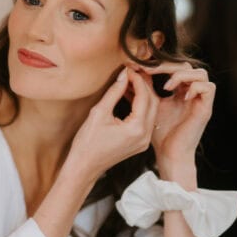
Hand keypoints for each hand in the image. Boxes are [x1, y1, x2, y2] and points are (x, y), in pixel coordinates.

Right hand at [67, 67, 157, 182]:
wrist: (84, 168)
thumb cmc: (87, 144)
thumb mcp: (98, 113)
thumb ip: (114, 92)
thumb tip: (123, 75)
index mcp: (137, 128)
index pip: (144, 96)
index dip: (137, 80)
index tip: (128, 69)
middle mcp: (145, 136)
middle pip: (153, 102)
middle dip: (144, 85)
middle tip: (132, 72)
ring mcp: (144, 141)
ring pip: (151, 111)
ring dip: (143, 95)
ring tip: (129, 82)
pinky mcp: (139, 143)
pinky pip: (146, 120)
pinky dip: (140, 106)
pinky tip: (129, 96)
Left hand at [136, 63, 214, 178]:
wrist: (169, 154)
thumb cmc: (160, 133)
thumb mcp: (150, 105)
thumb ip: (144, 89)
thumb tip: (131, 71)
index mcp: (180, 91)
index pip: (174, 67)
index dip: (159, 63)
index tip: (139, 65)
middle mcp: (192, 93)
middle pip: (187, 66)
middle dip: (167, 65)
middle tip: (149, 70)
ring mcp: (200, 101)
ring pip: (201, 73)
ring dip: (182, 75)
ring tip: (166, 86)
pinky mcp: (206, 109)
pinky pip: (209, 88)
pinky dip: (195, 88)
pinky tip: (180, 97)